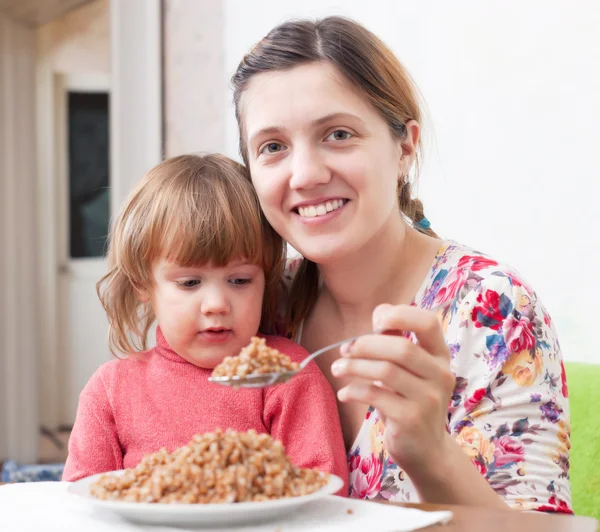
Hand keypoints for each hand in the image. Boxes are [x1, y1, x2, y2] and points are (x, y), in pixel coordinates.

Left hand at [331, 304, 454, 475]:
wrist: (426, 450)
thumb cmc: (410, 400)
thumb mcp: (409, 370)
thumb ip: (396, 342)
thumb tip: (378, 313)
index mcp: (440, 355)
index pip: (428, 322)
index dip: (400, 314)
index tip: (375, 322)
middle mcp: (440, 375)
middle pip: (401, 348)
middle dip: (365, 345)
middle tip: (344, 350)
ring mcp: (429, 399)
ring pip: (386, 371)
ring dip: (354, 367)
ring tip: (337, 369)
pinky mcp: (411, 420)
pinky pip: (376, 396)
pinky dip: (354, 391)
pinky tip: (344, 393)